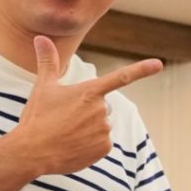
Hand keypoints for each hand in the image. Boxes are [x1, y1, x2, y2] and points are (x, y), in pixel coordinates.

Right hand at [15, 36, 161, 176]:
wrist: (32, 152)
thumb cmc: (38, 118)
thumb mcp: (43, 88)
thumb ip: (48, 62)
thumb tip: (41, 38)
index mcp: (89, 92)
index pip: (121, 77)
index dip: (141, 70)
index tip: (159, 64)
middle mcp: (101, 110)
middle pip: (102, 107)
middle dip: (87, 111)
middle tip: (65, 119)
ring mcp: (104, 130)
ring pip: (101, 126)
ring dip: (88, 128)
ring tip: (66, 133)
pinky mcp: (104, 148)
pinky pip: (101, 143)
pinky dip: (89, 145)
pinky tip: (73, 146)